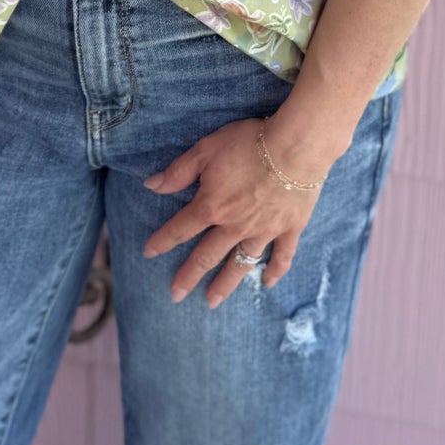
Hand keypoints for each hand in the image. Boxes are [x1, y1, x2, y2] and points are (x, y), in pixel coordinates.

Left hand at [142, 118, 334, 307]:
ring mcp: (263, 231)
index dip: (162, 241)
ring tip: (212, 301)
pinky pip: (282, 256)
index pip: (180, 229)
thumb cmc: (249, 143)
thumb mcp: (206, 149)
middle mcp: (234, 226)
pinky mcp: (289, 228)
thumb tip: (151, 185)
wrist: (296, 146)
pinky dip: (275, 271)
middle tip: (175, 295)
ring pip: (240, 263)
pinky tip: (267, 284)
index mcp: (211, 206)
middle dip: (188, 276)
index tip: (148, 253)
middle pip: (206, 255)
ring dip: (224, 284)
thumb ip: (179, 171)